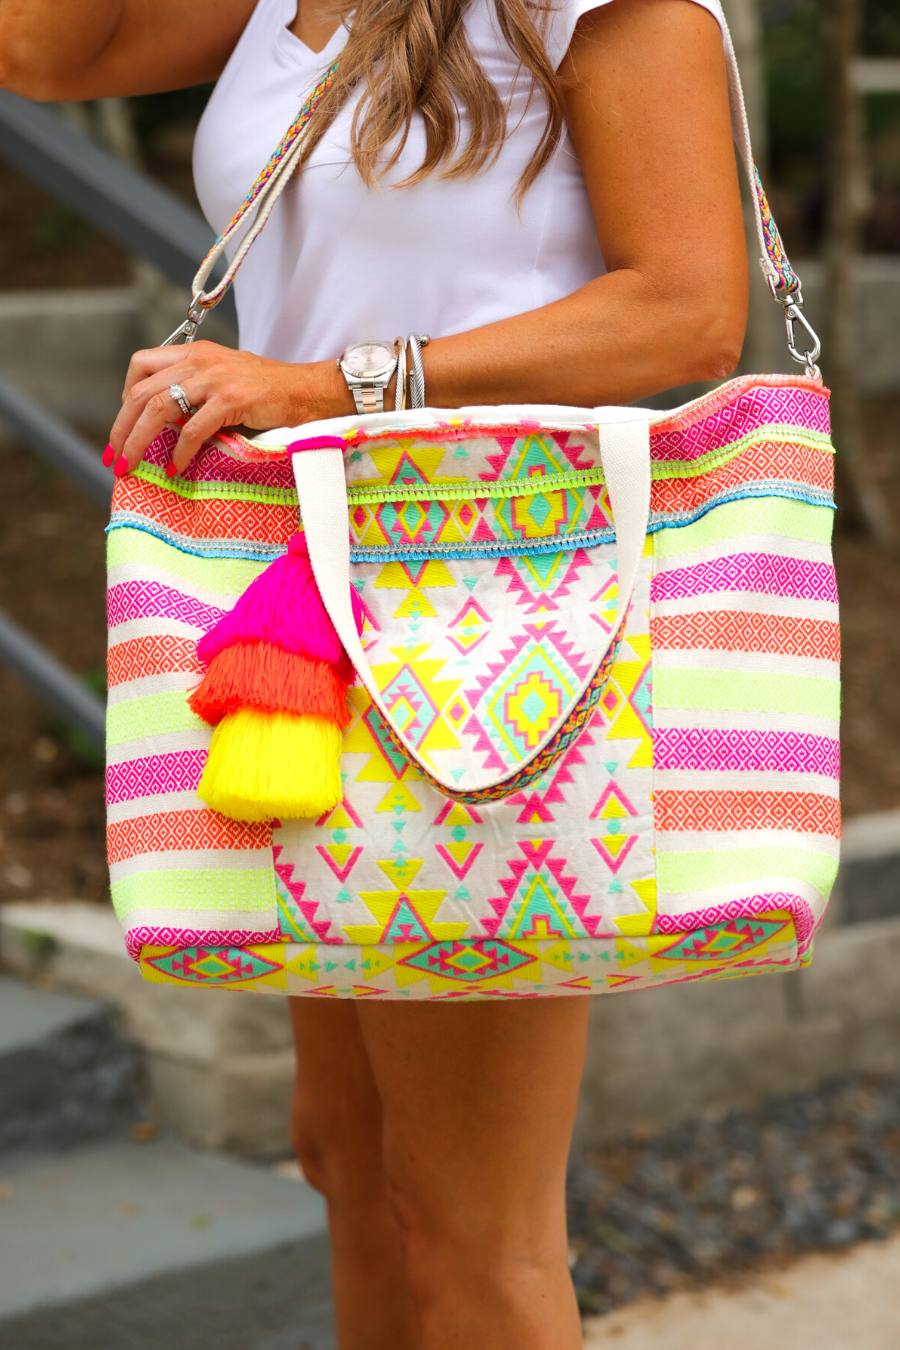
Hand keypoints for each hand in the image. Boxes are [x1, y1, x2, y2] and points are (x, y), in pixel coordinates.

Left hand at [105, 341, 349, 476]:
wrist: (308, 391)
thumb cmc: (270, 391)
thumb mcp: (224, 380)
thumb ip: (195, 391)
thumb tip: (166, 420)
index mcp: (195, 352)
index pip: (141, 363)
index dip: (126, 394)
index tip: (126, 422)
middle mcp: (199, 360)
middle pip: (140, 391)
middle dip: (120, 427)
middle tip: (114, 455)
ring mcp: (214, 379)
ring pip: (157, 408)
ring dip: (138, 441)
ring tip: (131, 464)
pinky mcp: (230, 400)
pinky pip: (192, 429)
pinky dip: (179, 452)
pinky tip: (176, 468)